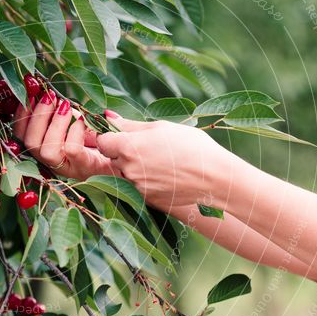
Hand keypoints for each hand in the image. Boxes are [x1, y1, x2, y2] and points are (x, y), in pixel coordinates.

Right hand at [13, 95, 119, 179]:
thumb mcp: (83, 119)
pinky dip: (74, 132)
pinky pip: (71, 150)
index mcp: (47, 149)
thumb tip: (47, 91)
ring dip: (54, 124)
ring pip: (46, 151)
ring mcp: (69, 168)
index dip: (21, 116)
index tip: (30, 96)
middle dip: (37, 117)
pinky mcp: (86, 168)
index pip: (21, 137)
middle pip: (29, 145)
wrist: (131, 156)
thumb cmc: (105, 135)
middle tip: (49, 97)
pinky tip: (83, 120)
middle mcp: (54, 162)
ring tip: (66, 106)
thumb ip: (66, 109)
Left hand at [96, 112, 233, 212]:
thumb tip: (108, 116)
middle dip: (124, 152)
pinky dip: (146, 181)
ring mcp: (136, 187)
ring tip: (161, 162)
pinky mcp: (145, 199)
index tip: (125, 135)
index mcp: (128, 147)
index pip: (102, 141)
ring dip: (135, 167)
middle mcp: (128, 169)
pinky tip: (165, 175)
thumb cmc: (191, 146)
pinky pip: (137, 187)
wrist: (214, 177)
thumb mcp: (161, 127)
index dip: (111, 137)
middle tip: (149, 148)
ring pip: (125, 173)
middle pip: (113, 158)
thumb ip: (130, 125)